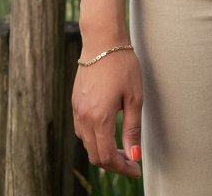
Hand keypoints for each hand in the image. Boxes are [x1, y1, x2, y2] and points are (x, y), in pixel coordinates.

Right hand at [72, 50, 142, 177]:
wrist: (102, 40)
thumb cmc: (122, 65)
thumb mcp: (135, 97)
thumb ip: (132, 129)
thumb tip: (134, 156)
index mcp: (100, 118)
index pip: (107, 157)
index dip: (122, 168)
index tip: (136, 171)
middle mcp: (84, 117)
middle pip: (95, 155)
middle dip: (113, 164)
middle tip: (131, 162)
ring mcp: (77, 110)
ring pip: (87, 144)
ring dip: (102, 152)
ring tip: (122, 149)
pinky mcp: (75, 102)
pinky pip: (82, 130)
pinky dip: (94, 139)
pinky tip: (107, 132)